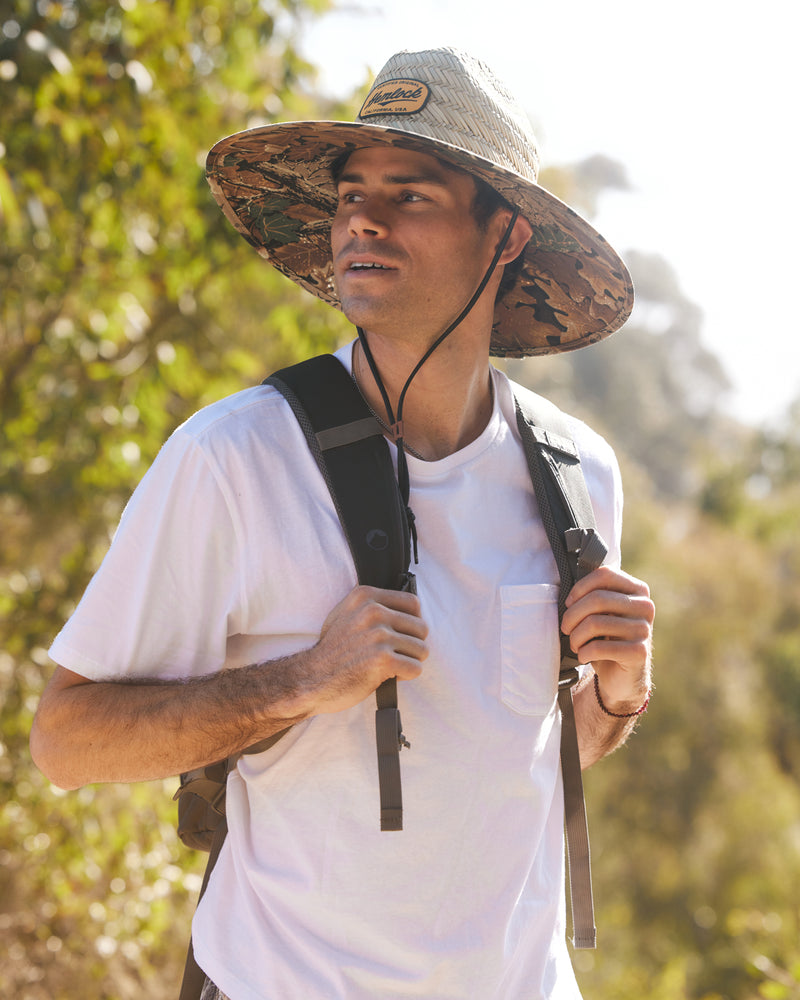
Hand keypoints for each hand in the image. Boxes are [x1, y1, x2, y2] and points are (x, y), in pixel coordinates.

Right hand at [304, 585, 428, 715]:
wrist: (311, 678)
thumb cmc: (332, 650)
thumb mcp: (344, 613)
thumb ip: (371, 604)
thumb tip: (407, 605)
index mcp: (366, 596)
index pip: (413, 603)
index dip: (412, 622)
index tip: (400, 635)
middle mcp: (373, 611)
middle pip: (422, 627)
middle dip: (412, 645)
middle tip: (393, 654)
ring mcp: (378, 635)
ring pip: (422, 649)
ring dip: (409, 662)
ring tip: (389, 665)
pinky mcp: (383, 659)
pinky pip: (415, 668)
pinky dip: (405, 676)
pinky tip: (388, 675)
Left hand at [561, 566, 653, 710]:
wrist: (622, 677)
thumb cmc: (606, 638)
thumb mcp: (602, 612)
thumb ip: (594, 594)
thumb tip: (568, 585)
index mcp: (637, 590)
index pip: (604, 575)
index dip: (580, 588)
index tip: (568, 603)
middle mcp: (645, 606)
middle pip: (597, 599)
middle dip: (572, 615)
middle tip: (565, 628)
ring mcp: (644, 630)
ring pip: (594, 623)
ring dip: (575, 637)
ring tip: (575, 644)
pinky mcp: (639, 652)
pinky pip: (599, 647)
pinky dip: (583, 653)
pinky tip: (584, 656)